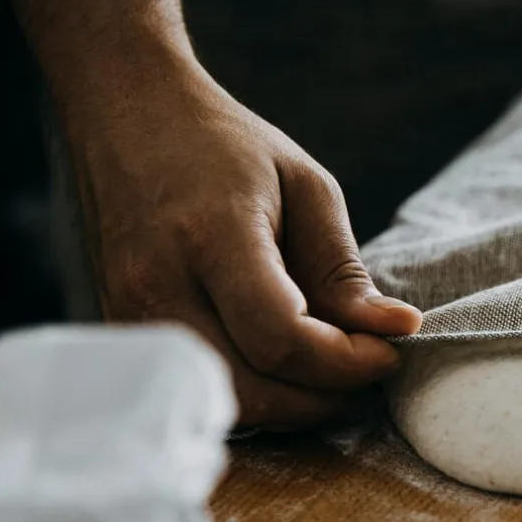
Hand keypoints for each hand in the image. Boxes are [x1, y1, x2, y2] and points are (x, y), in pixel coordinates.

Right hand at [64, 62, 421, 427]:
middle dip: (324, 396)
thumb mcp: (306, 187)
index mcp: (211, 237)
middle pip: (252, 389)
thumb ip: (344, 271)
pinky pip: (200, 390)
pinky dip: (255, 391)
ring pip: (225, 404)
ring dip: (292, 403)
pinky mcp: (123, 331)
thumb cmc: (224, 147)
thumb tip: (398, 332)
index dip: (346, 362)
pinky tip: (285, 362)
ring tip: (330, 363)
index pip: (281, 339)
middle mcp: (157, 286)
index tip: (389, 349)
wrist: (125, 116)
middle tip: (365, 363)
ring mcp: (128, 315)